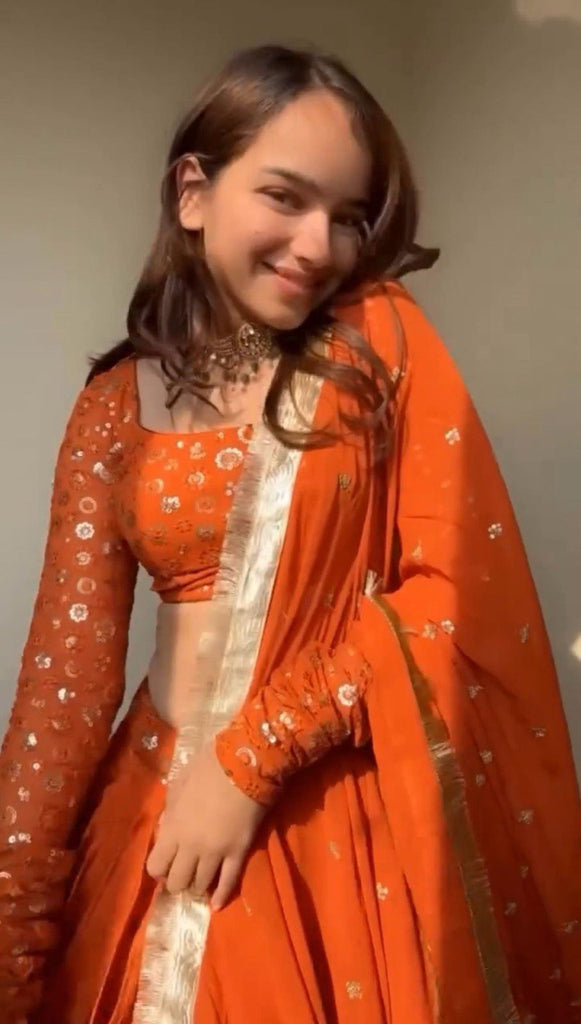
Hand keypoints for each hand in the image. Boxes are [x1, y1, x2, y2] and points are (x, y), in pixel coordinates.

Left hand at [146, 743, 266, 909]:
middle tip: (184, 873)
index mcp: (173, 827)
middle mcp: (190, 846)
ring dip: (198, 886)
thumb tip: (167, 827)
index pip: (155, 866)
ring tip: (201, 882)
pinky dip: (221, 896)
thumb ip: (170, 808)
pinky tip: (216, 905)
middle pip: (176, 882)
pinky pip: (228, 882)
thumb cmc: (210, 766)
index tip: (167, 863)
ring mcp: (215, 852)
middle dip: (178, 881)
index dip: (160, 868)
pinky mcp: (239, 852)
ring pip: (200, 885)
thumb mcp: (179, 783)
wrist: (245, 762)